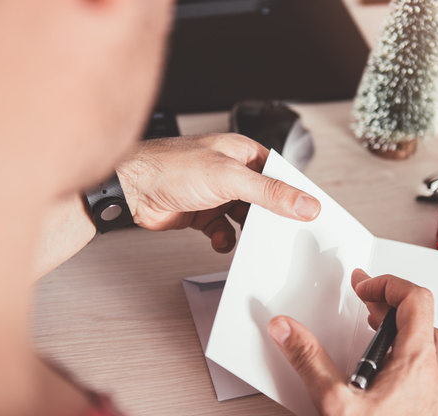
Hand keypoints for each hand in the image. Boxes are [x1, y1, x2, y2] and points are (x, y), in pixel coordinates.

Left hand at [116, 133, 320, 251]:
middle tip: (276, 233)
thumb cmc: (170, 167)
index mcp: (243, 153)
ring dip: (246, 231)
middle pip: (264, 199)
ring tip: (246, 237)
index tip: (307, 214)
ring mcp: (216, 193)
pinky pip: (224, 230)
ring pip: (245, 218)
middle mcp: (231, 172)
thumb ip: (270, 193)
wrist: (130, 189)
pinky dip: (225, 239)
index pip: (280, 175)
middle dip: (268, 217)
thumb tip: (305, 203)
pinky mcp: (202, 213)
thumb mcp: (230, 179)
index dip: (294, 194)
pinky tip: (220, 239)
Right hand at [268, 270, 437, 415]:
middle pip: (421, 315)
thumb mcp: (335, 405)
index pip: (415, 298)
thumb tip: (288, 331)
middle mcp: (434, 369)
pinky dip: (409, 350)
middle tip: (366, 300)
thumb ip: (309, 361)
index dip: (387, 283)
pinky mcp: (436, 404)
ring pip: (429, 338)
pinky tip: (387, 367)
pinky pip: (428, 362)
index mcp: (415, 359)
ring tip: (376, 328)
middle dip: (389, 301)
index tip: (364, 287)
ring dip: (403, 325)